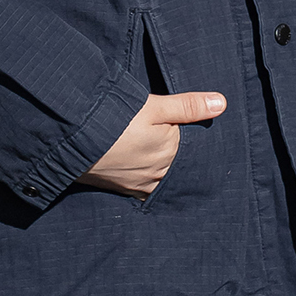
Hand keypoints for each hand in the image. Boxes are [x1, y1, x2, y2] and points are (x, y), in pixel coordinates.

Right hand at [78, 88, 225, 198]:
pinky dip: (141, 176)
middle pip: (172, 161)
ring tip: (140, 149)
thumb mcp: (154, 107)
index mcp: (172, 152)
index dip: (178, 130)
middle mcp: (161, 174)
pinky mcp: (124, 191)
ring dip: (154, 165)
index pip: (186, 143)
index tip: (164, 122)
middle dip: (167, 150)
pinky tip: (132, 164)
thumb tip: (221, 103)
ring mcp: (142, 186)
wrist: (74, 141)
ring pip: (158, 175)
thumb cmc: (114, 120)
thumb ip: (188, 106)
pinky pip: (142, 187)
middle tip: (149, 135)